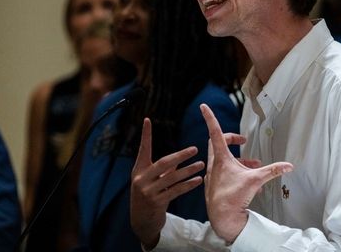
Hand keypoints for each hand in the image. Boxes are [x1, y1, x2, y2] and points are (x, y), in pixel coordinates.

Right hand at [130, 118, 205, 248]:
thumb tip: (178, 159)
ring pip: (172, 178)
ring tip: (201, 165)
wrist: (141, 221)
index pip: (143, 149)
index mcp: (138, 170)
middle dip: (180, 155)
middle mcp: (141, 179)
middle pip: (163, 163)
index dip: (145, 135)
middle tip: (195, 149)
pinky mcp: (156, 202)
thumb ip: (163, 170)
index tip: (147, 120)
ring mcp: (148, 191)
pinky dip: (188, 185)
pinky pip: (176, 191)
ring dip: (188, 171)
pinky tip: (198, 180)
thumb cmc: (149, 196)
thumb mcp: (152, 181)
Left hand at [201, 104, 292, 242]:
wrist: (223, 218)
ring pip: (222, 159)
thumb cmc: (234, 197)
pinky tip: (248, 182)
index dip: (210, 117)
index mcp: (221, 158)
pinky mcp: (214, 184)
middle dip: (231, 139)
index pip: (215, 132)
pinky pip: (224, 172)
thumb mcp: (256, 180)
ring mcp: (212, 175)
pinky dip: (235, 172)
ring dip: (237, 159)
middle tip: (241, 140)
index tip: (203, 106)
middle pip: (217, 143)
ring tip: (253, 165)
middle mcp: (214, 164)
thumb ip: (273, 170)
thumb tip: (289, 166)